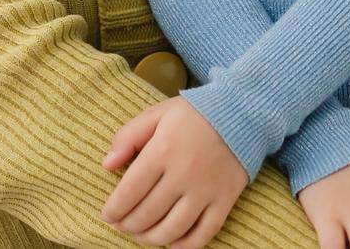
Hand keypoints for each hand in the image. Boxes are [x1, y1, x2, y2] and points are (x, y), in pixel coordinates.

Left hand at [99, 96, 247, 247]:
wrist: (242, 113)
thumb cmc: (194, 114)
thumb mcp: (157, 114)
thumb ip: (128, 136)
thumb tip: (107, 165)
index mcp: (163, 150)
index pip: (130, 191)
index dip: (114, 209)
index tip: (107, 215)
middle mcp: (184, 174)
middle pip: (148, 214)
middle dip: (128, 225)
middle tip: (121, 225)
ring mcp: (206, 190)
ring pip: (172, 229)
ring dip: (151, 238)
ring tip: (141, 234)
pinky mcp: (225, 200)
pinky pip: (203, 234)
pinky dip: (184, 245)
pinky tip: (172, 242)